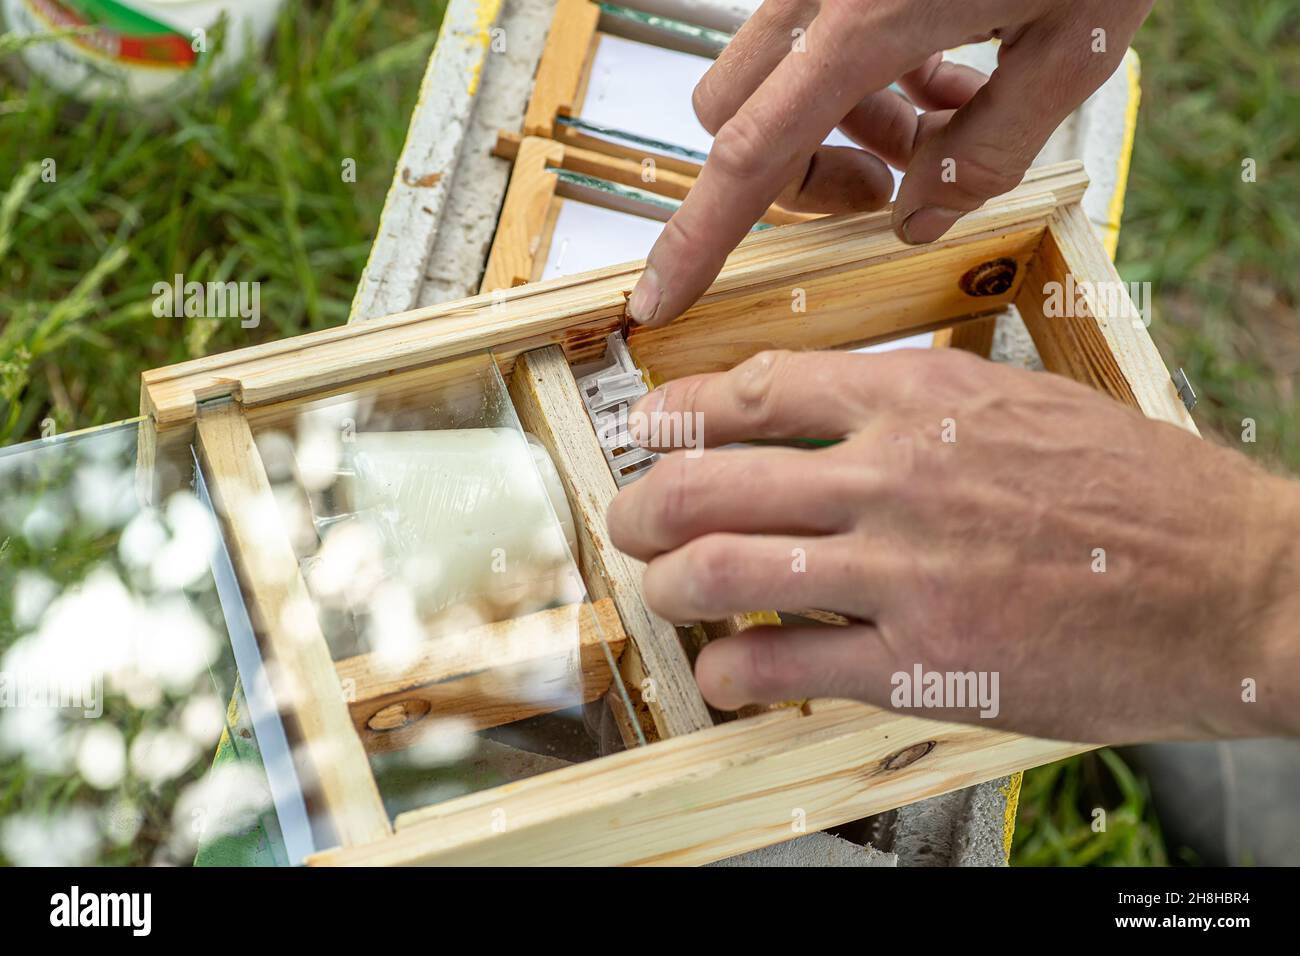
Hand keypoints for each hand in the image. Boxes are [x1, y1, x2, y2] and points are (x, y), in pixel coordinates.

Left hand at [606, 350, 1299, 741]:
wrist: (1241, 586)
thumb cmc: (1143, 498)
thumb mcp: (1024, 407)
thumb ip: (920, 409)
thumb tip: (828, 421)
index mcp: (924, 399)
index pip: (758, 389)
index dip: (679, 413)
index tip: (649, 430)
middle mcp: (898, 475)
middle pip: (711, 480)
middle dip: (645, 504)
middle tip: (632, 524)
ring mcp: (904, 572)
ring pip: (723, 570)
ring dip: (669, 585)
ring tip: (666, 594)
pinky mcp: (922, 665)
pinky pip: (779, 667)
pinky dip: (730, 671)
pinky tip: (729, 674)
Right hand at [626, 0, 1155, 326]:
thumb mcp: (1071, 45)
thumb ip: (990, 149)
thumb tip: (917, 219)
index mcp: (865, 22)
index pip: (749, 157)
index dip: (699, 240)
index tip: (660, 298)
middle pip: (735, 119)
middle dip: (792, 181)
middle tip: (880, 194)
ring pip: (772, 81)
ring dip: (834, 132)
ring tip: (940, 131)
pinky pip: (813, 38)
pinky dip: (856, 82)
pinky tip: (944, 81)